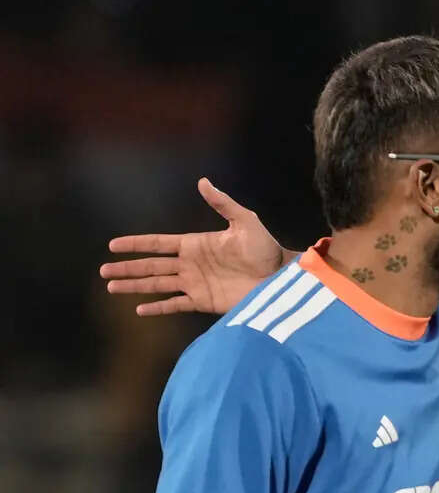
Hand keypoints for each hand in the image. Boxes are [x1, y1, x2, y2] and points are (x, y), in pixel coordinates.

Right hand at [100, 178, 291, 315]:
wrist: (280, 277)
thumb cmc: (265, 248)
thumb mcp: (245, 221)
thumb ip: (222, 203)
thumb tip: (202, 181)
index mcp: (195, 245)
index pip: (158, 244)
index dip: (136, 244)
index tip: (113, 245)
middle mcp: (190, 265)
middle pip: (151, 266)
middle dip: (127, 268)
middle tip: (103, 270)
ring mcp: (196, 284)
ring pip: (157, 285)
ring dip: (135, 286)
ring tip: (112, 287)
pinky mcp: (205, 301)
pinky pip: (175, 305)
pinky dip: (158, 307)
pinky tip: (140, 310)